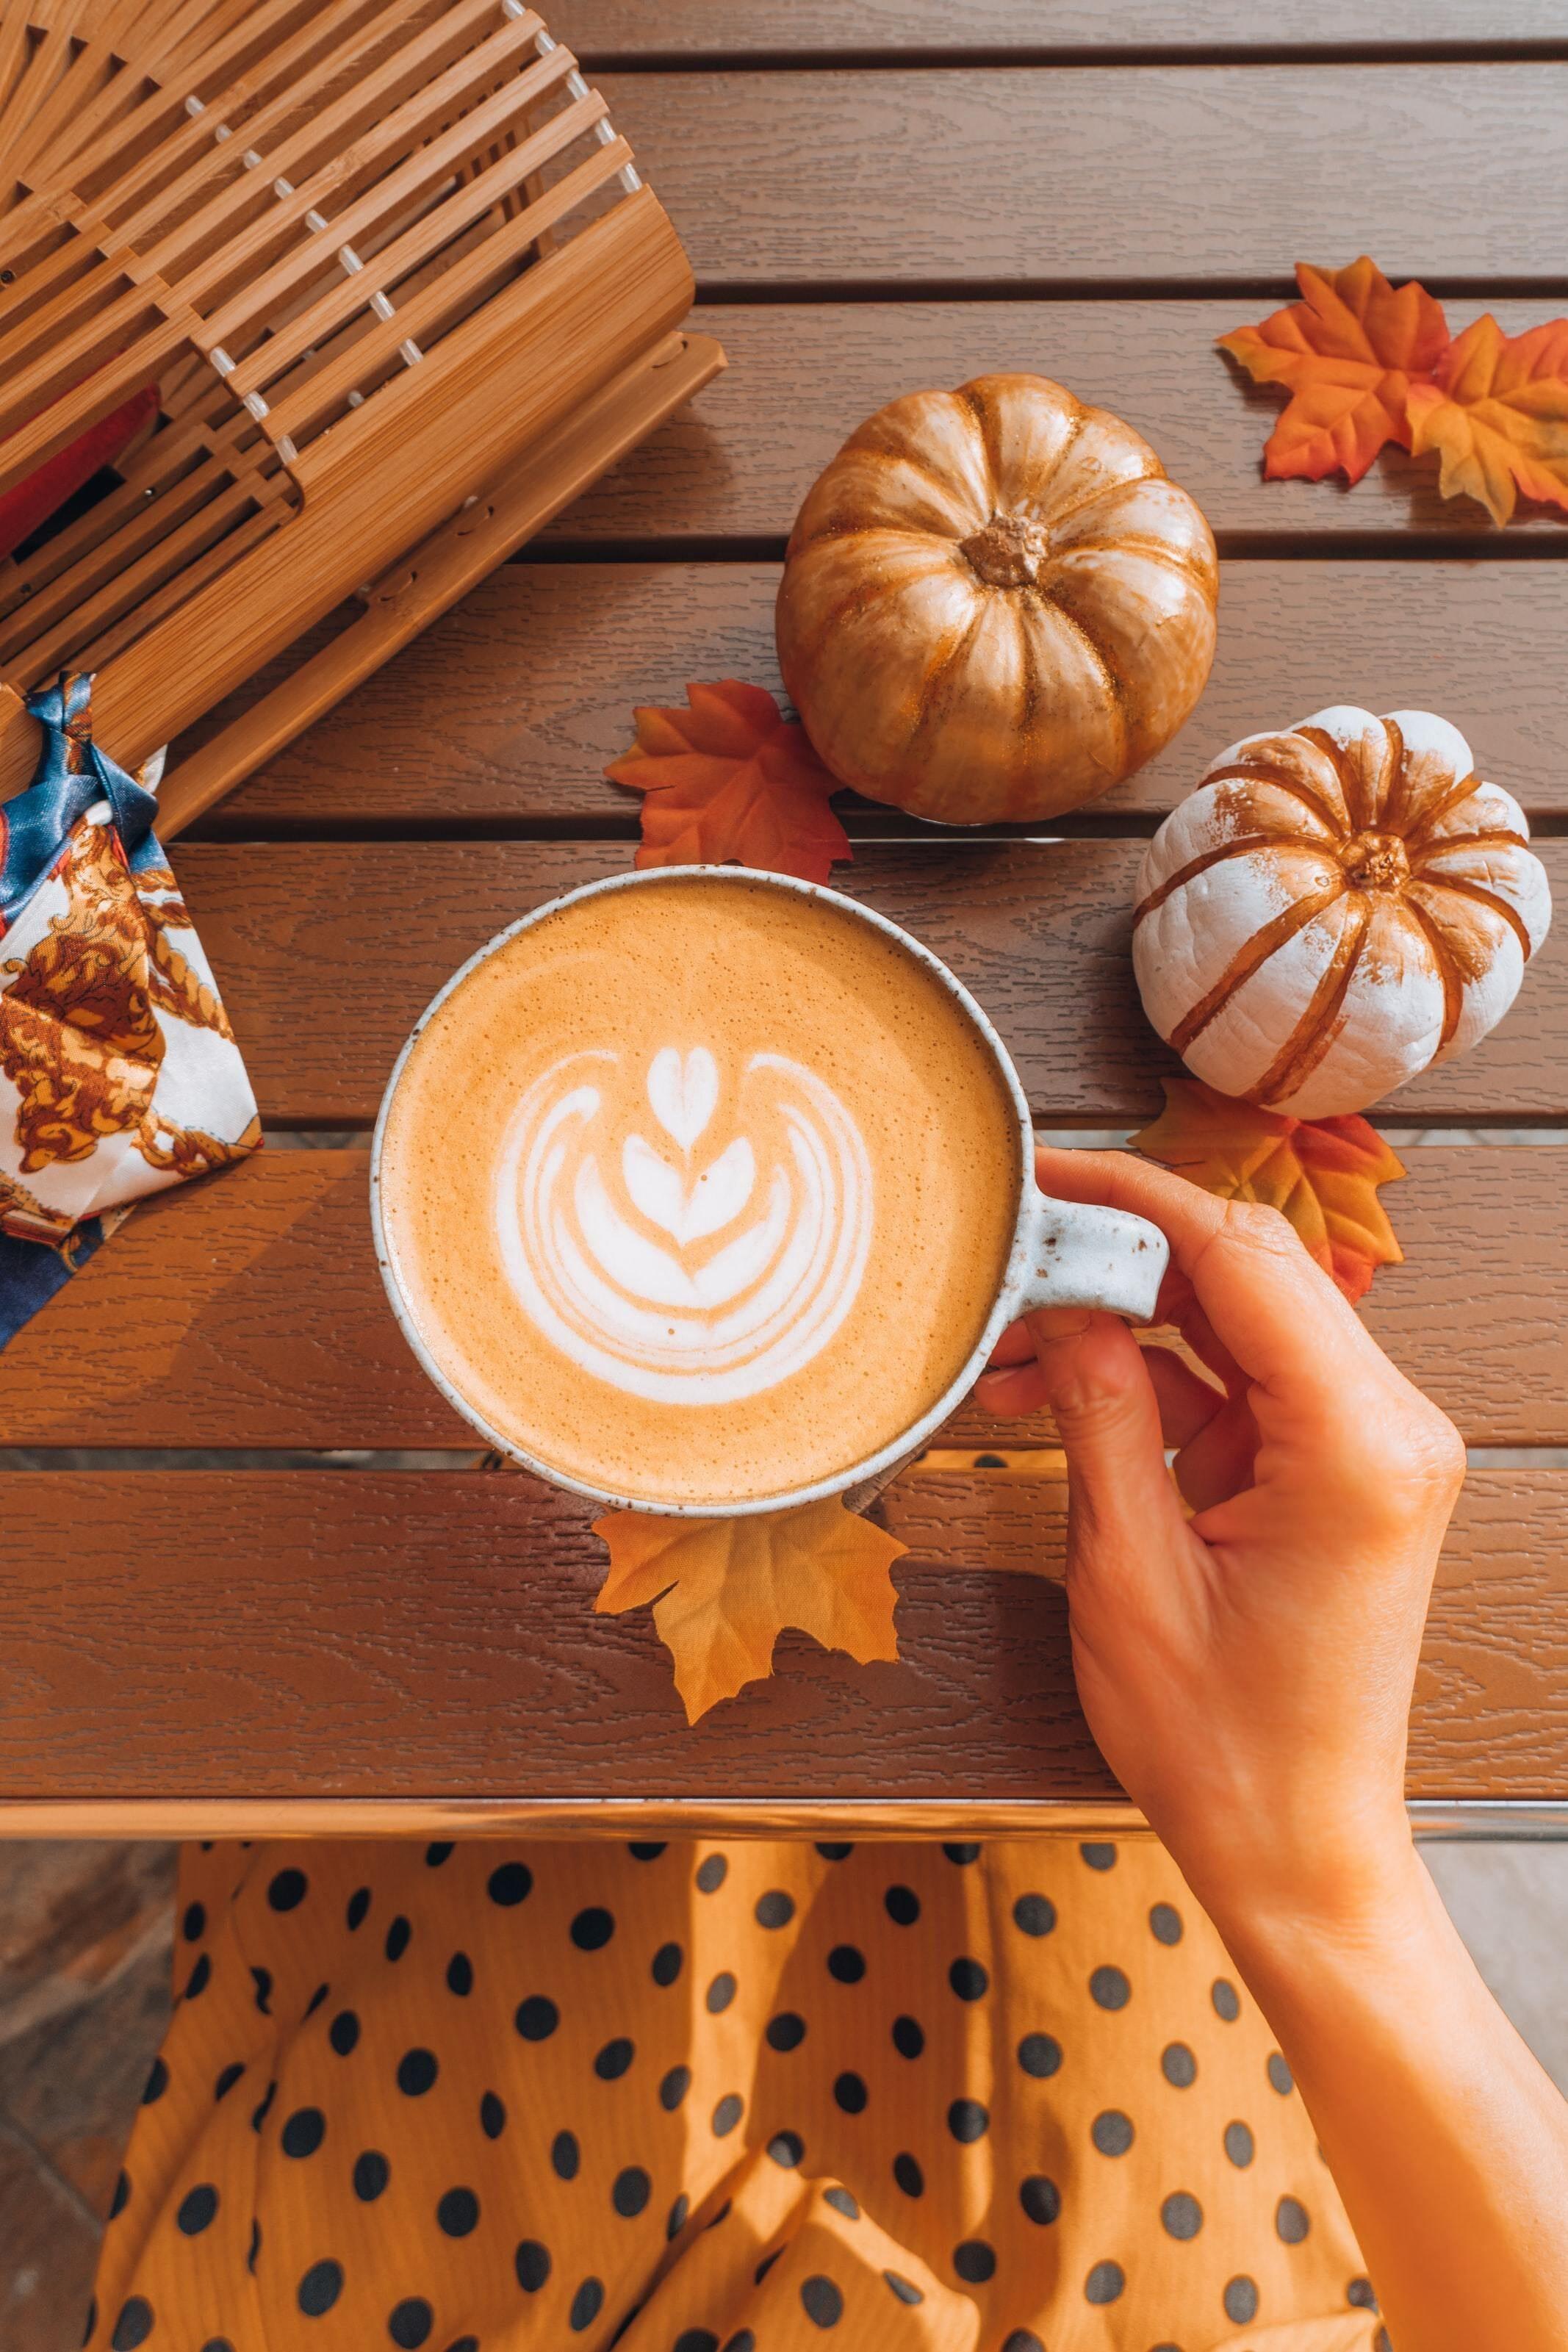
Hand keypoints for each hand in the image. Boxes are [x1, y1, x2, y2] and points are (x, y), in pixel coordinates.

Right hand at [975, 1146, 1465, 1944]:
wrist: (1298, 1848)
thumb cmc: (1226, 1744)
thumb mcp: (1130, 1569)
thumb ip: (1098, 1412)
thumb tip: (1060, 1297)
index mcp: (1357, 1446)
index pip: (1243, 1260)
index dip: (1135, 1200)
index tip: (1049, 1176)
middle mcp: (1389, 1430)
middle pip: (1250, 1275)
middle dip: (1125, 1253)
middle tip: (1015, 1252)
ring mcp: (1373, 1448)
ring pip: (1240, 1323)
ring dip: (1129, 1322)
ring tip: (1013, 1351)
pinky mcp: (1342, 1472)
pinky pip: (1244, 1384)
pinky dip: (1158, 1380)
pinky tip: (1060, 1395)